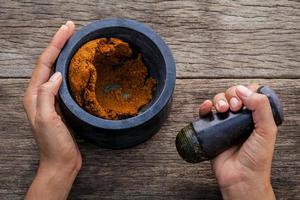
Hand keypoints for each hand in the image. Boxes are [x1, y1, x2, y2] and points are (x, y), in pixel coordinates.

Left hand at [23, 21, 80, 199]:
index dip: (56, 44)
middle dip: (59, 43)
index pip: (45, 63)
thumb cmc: (54, 144)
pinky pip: (64, 80)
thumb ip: (47, 95)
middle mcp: (40, 94)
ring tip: (74, 41)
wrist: (60, 162)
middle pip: (49, 62)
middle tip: (72, 28)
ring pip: (56, 69)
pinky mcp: (61, 104)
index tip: (68, 29)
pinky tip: (77, 66)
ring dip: (64, 53)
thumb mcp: (47, 120)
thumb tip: (57, 74)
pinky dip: (70, 68)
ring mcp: (51, 99)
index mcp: (34, 95)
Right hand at [199, 85, 276, 199]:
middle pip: (232, 95)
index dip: (245, 91)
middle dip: (231, 95)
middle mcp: (239, 118)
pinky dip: (204, 107)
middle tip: (234, 106)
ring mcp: (225, 124)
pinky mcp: (212, 130)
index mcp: (255, 117)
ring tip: (222, 109)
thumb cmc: (256, 160)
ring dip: (218, 100)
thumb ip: (261, 108)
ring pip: (218, 101)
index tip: (244, 99)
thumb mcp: (267, 131)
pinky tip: (207, 107)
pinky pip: (205, 114)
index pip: (250, 94)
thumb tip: (245, 90)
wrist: (240, 178)